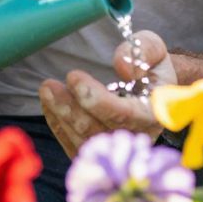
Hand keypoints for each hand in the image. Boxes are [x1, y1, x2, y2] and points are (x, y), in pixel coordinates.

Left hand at [38, 31, 174, 157]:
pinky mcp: (101, 153)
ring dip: (61, 117)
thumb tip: (123, 66)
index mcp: (155, 113)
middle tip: (49, 85)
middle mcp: (138, 137)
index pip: (125, 114)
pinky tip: (49, 105)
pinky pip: (76, 146)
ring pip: (84, 142)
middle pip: (99, 131)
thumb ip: (144, 50)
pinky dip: (59, 127)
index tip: (74, 77)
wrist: (153, 89)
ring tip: (46, 90)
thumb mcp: (154, 49)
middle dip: (71, 108)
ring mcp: (118, 150)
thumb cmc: (151, 66)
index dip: (97, 100)